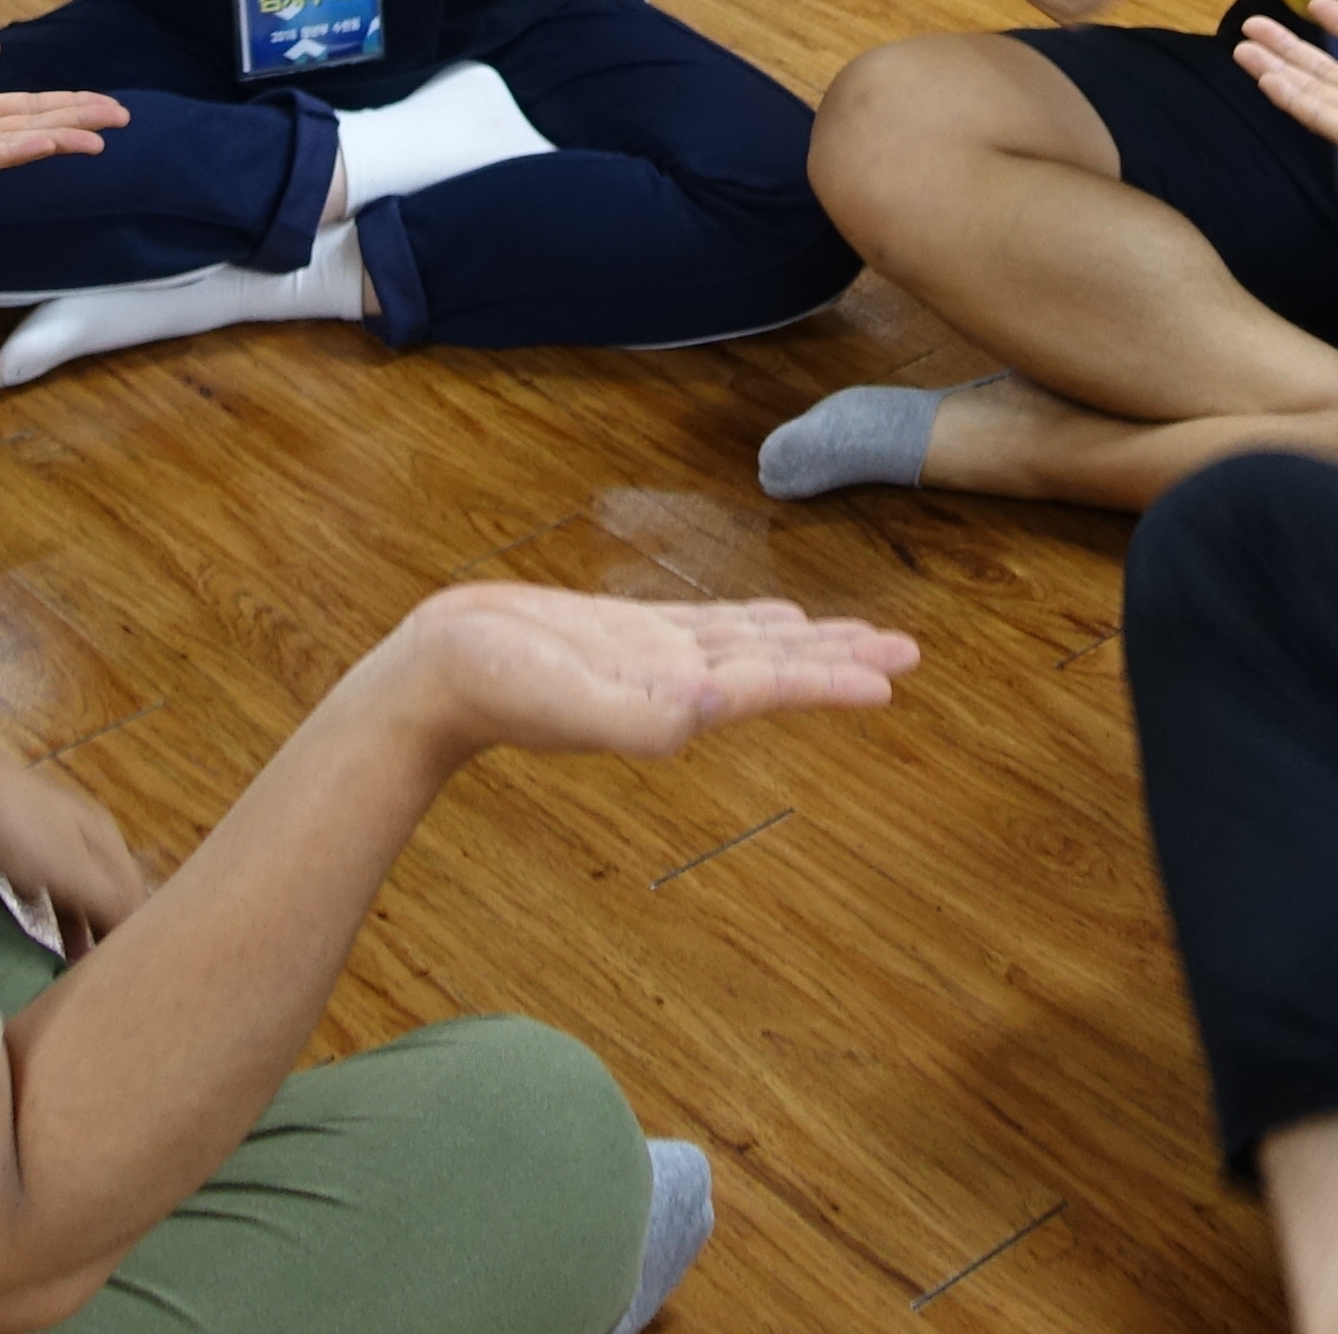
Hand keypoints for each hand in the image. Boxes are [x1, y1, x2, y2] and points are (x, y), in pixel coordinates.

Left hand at [0, 37, 127, 187]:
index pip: (23, 109)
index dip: (64, 104)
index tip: (106, 102)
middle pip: (29, 125)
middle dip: (75, 120)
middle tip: (123, 117)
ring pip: (11, 144)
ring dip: (54, 139)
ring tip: (95, 136)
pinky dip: (11, 151)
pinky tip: (41, 144)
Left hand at [0, 732, 156, 953]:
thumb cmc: (19, 830)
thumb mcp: (70, 870)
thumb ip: (107, 900)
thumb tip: (143, 930)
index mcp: (102, 835)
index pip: (131, 889)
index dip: (132, 928)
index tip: (127, 968)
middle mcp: (80, 833)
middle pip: (102, 889)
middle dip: (102, 928)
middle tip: (98, 973)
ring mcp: (44, 835)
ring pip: (69, 887)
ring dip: (72, 922)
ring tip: (69, 962)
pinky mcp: (11, 842)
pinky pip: (36, 881)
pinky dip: (41, 905)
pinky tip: (32, 923)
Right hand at [367, 583, 916, 766]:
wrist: (430, 676)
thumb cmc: (490, 686)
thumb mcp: (566, 700)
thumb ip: (638, 716)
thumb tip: (714, 706)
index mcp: (675, 700)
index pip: (771, 684)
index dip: (831, 680)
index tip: (891, 680)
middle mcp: (676, 681)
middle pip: (777, 665)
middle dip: (841, 659)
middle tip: (907, 654)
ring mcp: (653, 657)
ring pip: (751, 644)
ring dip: (808, 642)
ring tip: (860, 640)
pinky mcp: (626, 635)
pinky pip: (709, 626)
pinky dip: (752, 623)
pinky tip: (773, 620)